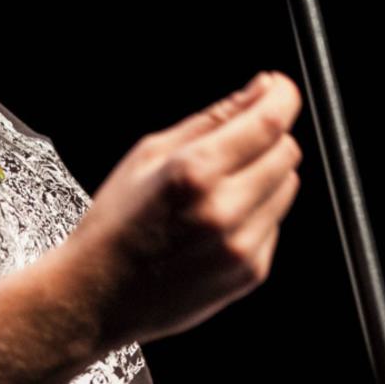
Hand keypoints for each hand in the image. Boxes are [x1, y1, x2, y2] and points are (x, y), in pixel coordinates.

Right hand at [61, 70, 304, 346]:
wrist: (98, 296)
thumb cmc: (115, 222)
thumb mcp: (148, 154)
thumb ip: (211, 119)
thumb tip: (260, 89)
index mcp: (193, 171)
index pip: (269, 122)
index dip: (283, 96)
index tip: (279, 88)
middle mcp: (224, 209)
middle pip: (286, 153)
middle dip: (270, 136)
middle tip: (240, 139)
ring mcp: (242, 245)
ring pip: (286, 188)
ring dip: (266, 175)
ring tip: (220, 188)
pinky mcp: (251, 272)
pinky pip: (274, 223)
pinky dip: (256, 213)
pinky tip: (216, 223)